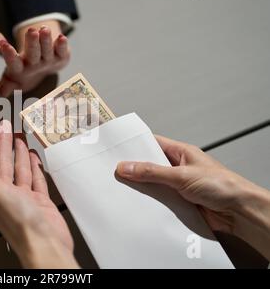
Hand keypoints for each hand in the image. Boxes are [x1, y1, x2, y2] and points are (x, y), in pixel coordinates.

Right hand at [0, 21, 69, 96]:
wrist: (42, 72)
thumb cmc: (22, 70)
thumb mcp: (11, 77)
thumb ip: (5, 84)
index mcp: (20, 70)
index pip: (14, 63)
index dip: (9, 56)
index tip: (4, 45)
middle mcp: (35, 66)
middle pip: (34, 55)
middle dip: (33, 43)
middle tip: (31, 31)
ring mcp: (49, 61)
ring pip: (47, 50)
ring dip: (46, 40)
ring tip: (44, 29)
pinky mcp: (61, 57)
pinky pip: (62, 51)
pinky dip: (63, 45)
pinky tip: (62, 37)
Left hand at [0, 120, 78, 267]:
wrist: (45, 243)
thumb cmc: (20, 223)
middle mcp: (7, 194)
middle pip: (3, 163)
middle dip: (4, 144)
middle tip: (6, 127)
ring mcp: (24, 197)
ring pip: (19, 169)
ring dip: (18, 153)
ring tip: (19, 137)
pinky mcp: (39, 201)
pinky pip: (35, 179)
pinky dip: (34, 167)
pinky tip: (33, 157)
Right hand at [116, 135, 269, 259]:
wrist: (240, 212)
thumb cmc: (223, 185)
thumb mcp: (181, 175)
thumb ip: (152, 172)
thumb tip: (127, 166)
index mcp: (181, 152)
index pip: (152, 144)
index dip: (135, 145)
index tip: (117, 148)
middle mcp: (179, 167)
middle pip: (150, 165)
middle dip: (134, 169)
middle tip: (116, 172)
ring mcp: (179, 185)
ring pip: (153, 184)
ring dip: (142, 188)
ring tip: (124, 189)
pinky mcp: (180, 202)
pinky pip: (159, 200)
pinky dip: (150, 203)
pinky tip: (141, 205)